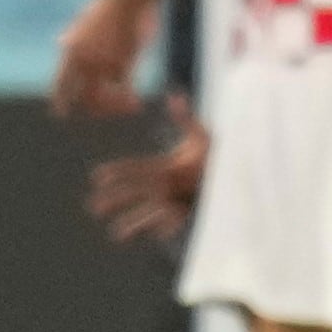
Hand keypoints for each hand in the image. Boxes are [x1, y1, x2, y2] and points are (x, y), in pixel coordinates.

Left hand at [53, 0, 155, 117]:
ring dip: (117, 106)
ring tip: (127, 107)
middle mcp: (84, 60)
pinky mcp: (125, 62)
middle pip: (85, 97)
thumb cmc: (110, 4)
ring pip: (107, 96)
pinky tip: (137, 104)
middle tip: (104, 113)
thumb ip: (73, 35)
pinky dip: (131, 99)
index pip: (61, 83)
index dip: (60, 101)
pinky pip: (126, 89)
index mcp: (71, 50)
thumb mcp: (84, 19)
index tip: (61, 113)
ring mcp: (104, 62)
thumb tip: (61, 41)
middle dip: (95, 109)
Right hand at [88, 95, 208, 245]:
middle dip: (117, 200)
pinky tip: (160, 233)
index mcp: (165, 169)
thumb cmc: (216, 157)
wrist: (237, 174)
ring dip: (135, 223)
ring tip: (118, 234)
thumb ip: (186, 120)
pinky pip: (176, 224)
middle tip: (95, 207)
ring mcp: (177, 202)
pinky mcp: (191, 214)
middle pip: (136, 194)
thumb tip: (175, 96)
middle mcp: (166, 188)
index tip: (97, 176)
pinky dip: (168, 227)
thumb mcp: (201, 137)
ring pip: (151, 214)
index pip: (136, 170)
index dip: (119, 172)